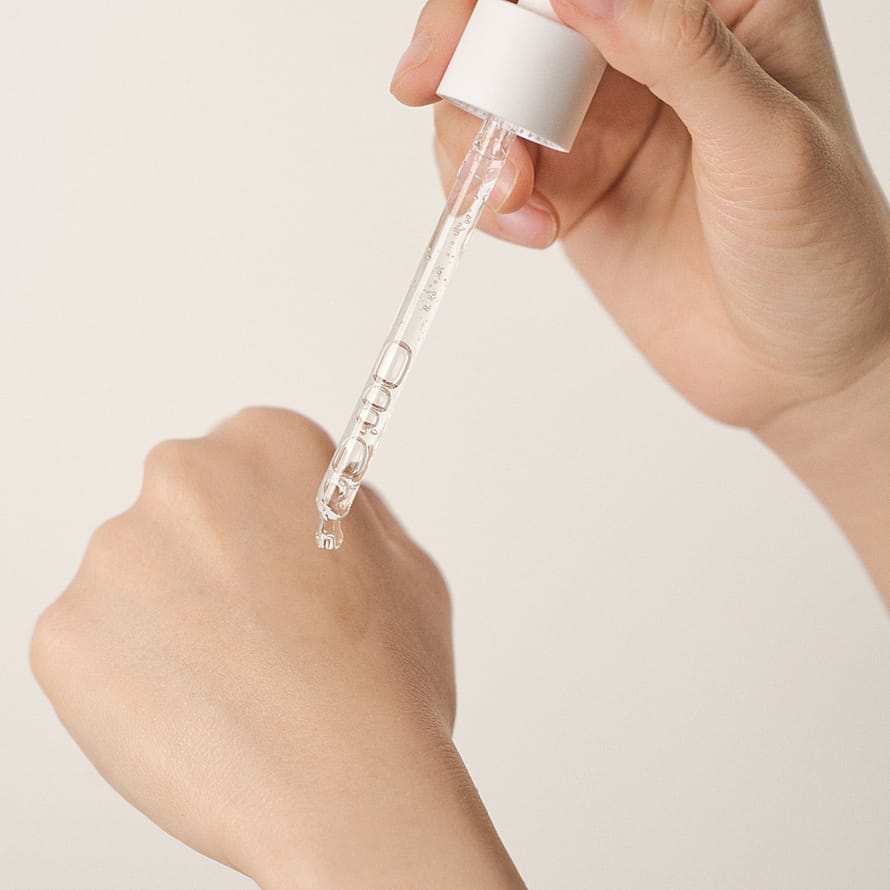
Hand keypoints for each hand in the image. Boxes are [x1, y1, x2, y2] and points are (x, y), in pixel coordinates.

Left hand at [30, 408, 523, 887]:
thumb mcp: (409, 568)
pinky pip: (95, 641)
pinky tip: (191, 708)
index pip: (250, 458)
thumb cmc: (387, 681)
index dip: (269, 519)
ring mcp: (115, 553)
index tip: (275, 558)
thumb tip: (313, 511)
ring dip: (170, 615)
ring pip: (136, 575)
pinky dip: (130, 673)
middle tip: (258, 626)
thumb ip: (353, 516)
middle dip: (213, 555)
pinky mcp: (64, 632)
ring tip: (231, 681)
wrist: (345, 785)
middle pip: (186, 506)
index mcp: (270, 443)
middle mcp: (182, 475)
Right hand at [392, 0, 889, 430]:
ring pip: (492, 92)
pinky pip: (495, 166)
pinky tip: (530, 231)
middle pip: (521, 20)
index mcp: (721, 8)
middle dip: (469, 54)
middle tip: (429, 88)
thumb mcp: (768, 144)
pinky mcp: (571, 187)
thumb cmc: (818, 251)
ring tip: (515, 202)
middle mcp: (649, 52)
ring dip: (474, 140)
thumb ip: (681, 55)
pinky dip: (485, 195)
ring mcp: (603, 122)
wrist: (790, 364)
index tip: (468, 34)